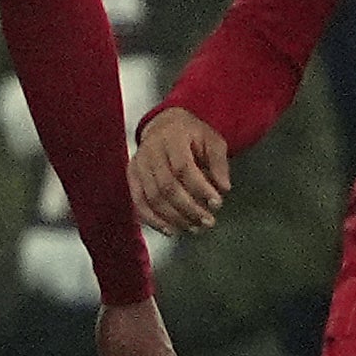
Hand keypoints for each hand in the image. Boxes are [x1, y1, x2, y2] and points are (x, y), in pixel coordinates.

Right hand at [131, 106, 231, 234]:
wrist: (163, 124)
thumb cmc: (190, 134)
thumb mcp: (211, 139)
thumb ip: (219, 162)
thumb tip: (224, 188)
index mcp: (172, 137)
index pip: (183, 167)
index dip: (200, 188)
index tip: (216, 202)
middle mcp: (151, 151)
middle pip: (167, 186)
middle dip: (189, 208)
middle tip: (208, 221)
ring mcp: (138, 165)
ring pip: (153, 198)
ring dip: (174, 218)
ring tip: (194, 228)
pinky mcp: (131, 177)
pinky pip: (139, 203)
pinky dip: (154, 220)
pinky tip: (170, 230)